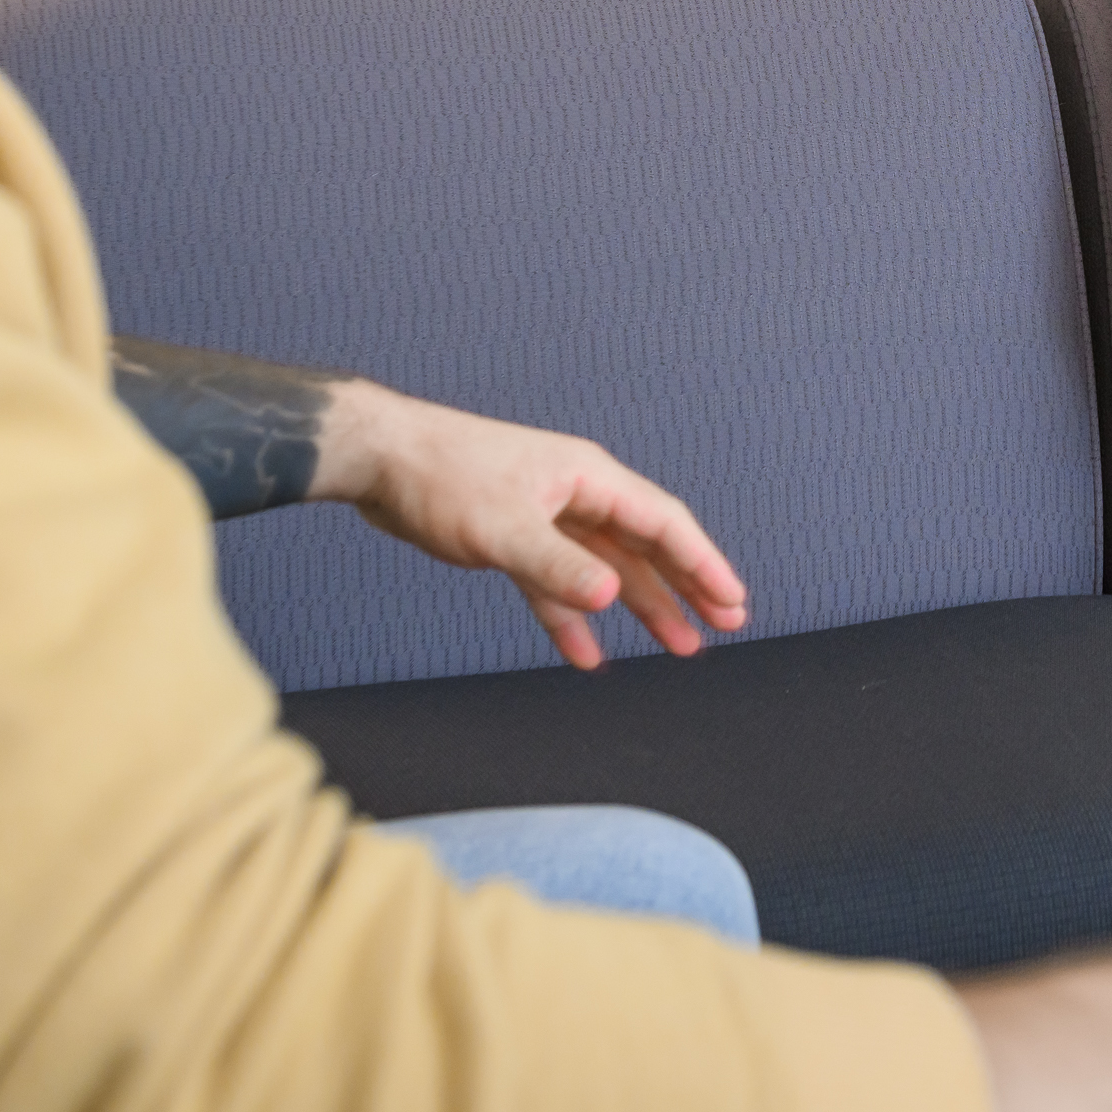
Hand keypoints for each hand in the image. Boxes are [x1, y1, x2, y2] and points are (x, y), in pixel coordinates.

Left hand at [314, 383, 749, 667]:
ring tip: (678, 645)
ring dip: (640, 606)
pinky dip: (572, 617)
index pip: (662, 523)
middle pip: (646, 546)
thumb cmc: (439, 477)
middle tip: (724, 625)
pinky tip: (586, 653)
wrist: (379, 459)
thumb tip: (609, 598)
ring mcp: (547, 517)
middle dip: (686, 587)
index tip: (732, 600)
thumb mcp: (501, 527)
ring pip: (607, 568)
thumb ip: (557, 566)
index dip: (702, 563)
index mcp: (587, 478)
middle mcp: (576, 495)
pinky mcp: (514, 538)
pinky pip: (557, 584)